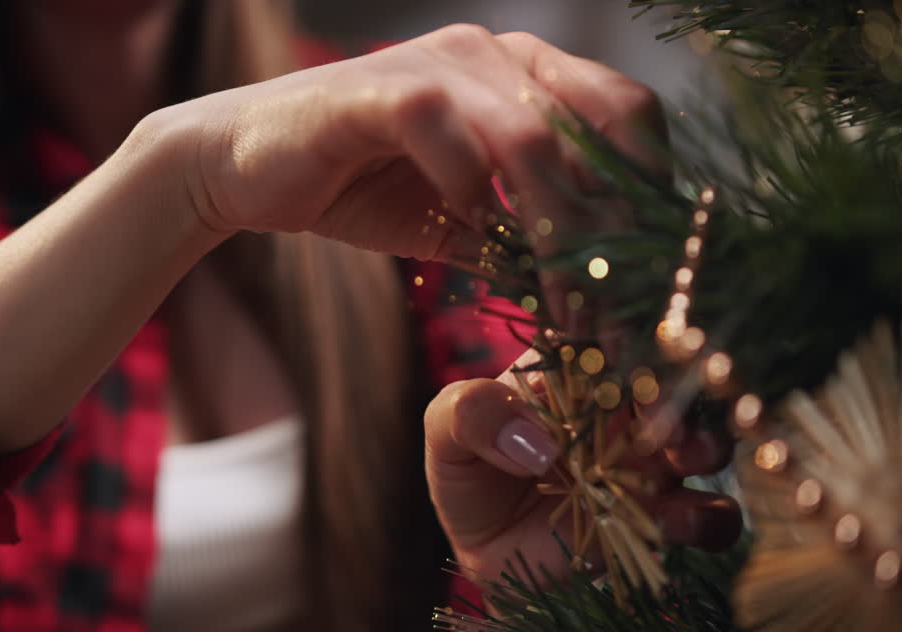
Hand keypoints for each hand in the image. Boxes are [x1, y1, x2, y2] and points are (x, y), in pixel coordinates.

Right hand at [152, 24, 664, 258]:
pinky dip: (470, 195)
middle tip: (619, 308)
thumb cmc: (357, 185)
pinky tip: (469, 239)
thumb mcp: (460, 222)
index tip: (658, 274)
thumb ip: (522, 241)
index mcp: (524, 74)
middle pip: (599, 125)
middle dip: (617, 227)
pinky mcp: (380, 91)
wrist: (243, 166)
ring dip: (556, 229)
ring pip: (533, 138)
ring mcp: (438, 63)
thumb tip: (587, 296)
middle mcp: (493, 54)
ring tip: (562, 303)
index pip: (627, 116)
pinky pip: (449, 135)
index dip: (653, 193)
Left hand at [425, 351, 741, 586]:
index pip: (608, 337)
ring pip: (704, 442)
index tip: (625, 351)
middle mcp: (623, 410)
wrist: (489, 559)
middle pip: (670, 385)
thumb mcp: (447, 433)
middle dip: (679, 390)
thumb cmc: (470, 479)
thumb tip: (539, 444)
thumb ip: (471, 414)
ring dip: (707, 444)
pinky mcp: (665, 518)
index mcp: (576, 372)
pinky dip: (709, 518)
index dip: (624, 337)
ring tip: (685, 457)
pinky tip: (679, 522)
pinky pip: (711, 516)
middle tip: (665, 413)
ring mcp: (650, 463)